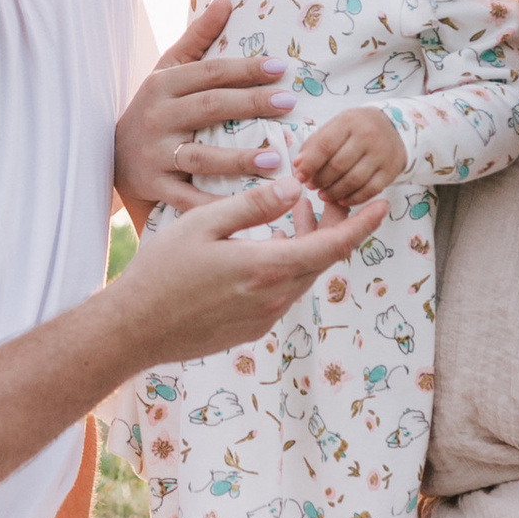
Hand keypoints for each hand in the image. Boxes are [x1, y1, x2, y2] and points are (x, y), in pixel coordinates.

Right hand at [109, 178, 386, 362]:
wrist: (134, 329)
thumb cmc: (161, 271)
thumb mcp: (203, 223)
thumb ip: (253, 205)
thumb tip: (294, 188)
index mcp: (267, 268)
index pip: (333, 246)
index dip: (362, 224)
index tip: (384, 204)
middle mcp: (274, 298)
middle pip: (323, 260)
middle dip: (333, 226)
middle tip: (328, 194)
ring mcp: (265, 317)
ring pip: (303, 275)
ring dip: (307, 244)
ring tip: (296, 211)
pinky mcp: (252, 328)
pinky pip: (284, 292)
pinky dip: (289, 264)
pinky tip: (270, 245)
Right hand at [113, 0, 296, 214]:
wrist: (110, 157)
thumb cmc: (153, 108)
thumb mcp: (167, 70)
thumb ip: (198, 37)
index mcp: (163, 85)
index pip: (210, 73)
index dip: (245, 69)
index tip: (281, 68)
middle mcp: (157, 117)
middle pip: (210, 108)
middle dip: (251, 104)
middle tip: (289, 102)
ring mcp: (155, 155)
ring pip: (201, 156)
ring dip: (239, 159)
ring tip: (275, 158)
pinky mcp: (155, 188)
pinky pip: (188, 199)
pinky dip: (216, 205)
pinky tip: (248, 205)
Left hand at [295, 108, 403, 207]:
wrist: (393, 127)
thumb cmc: (356, 128)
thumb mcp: (335, 126)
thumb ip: (315, 144)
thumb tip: (298, 165)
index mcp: (348, 121)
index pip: (325, 145)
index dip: (309, 164)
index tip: (298, 177)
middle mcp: (367, 136)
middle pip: (338, 165)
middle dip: (320, 180)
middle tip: (311, 186)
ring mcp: (381, 153)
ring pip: (353, 180)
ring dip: (334, 192)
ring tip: (323, 195)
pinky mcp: (391, 170)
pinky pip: (370, 190)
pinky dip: (353, 198)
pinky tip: (341, 200)